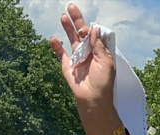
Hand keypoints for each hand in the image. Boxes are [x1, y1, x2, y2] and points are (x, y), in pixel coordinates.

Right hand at [48, 4, 124, 134]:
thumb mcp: (106, 63)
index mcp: (99, 51)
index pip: (94, 35)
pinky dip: (56, 46)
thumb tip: (94, 29)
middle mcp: (88, 53)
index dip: (90, 29)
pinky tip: (53, 38)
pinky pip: (60, 54)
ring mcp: (77, 58)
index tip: (88, 29)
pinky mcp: (67, 66)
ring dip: (67, 28)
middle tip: (71, 7)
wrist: (93, 100)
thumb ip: (99, 46)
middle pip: (81, 33)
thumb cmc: (103, 83)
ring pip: (71, 39)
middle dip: (77, 20)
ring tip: (63, 16)